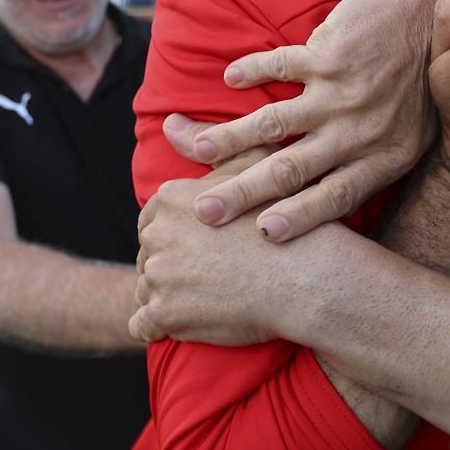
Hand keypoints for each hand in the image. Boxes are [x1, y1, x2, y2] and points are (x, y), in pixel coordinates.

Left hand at [132, 147, 344, 345]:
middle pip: (149, 255)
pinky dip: (158, 327)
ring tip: (206, 299)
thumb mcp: (252, 165)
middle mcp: (156, 234)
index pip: (153, 222)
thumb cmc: (288, 218)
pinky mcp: (165, 314)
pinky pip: (142, 325)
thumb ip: (207, 143)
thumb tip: (169, 122)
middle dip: (172, 266)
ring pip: (146, 289)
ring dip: (167, 297)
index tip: (206, 248)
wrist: (307, 277)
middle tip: (210, 275)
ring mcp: (159, 275)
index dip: (180, 236)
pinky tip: (185, 323)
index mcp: (170, 199)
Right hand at [163, 0, 442, 242]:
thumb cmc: (414, 85)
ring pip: (275, 123)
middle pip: (292, 170)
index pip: (336, 198)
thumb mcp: (409, 136)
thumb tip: (325, 203)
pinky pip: (279, 65)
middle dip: (244, 192)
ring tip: (197, 148)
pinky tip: (229, 78)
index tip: (263, 235)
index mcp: (384, 157)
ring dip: (232, 137)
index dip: (300, 218)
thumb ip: (371, 166)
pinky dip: (251, 71)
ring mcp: (343, 92)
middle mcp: (362, 130)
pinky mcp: (329, 53)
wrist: (425, 13)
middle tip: (204, 211)